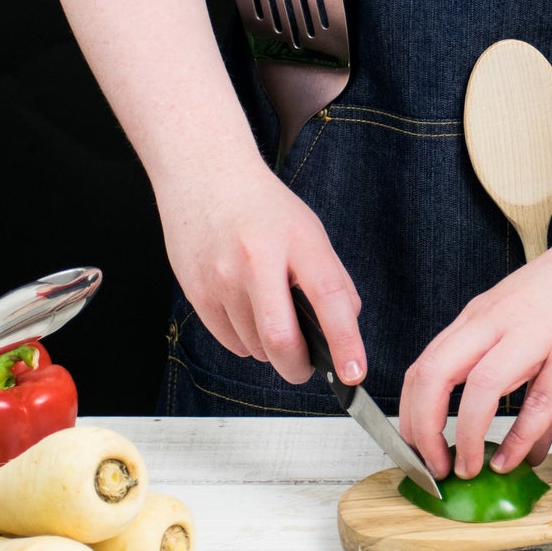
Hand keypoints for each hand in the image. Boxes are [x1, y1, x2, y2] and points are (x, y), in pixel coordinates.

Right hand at [157, 156, 364, 387]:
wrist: (206, 177)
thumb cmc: (263, 207)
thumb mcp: (309, 231)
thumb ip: (331, 278)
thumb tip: (347, 326)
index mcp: (297, 241)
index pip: (328, 297)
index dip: (345, 340)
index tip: (354, 372)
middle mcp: (257, 260)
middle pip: (281, 339)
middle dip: (299, 367)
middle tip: (307, 367)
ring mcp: (223, 279)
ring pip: (256, 347)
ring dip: (271, 350)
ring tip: (270, 314)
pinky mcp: (197, 293)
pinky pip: (230, 343)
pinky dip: (247, 342)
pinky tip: (247, 312)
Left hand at [398, 223, 551, 480]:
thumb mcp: (535, 323)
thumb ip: (524, 378)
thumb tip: (520, 444)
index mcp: (482, 316)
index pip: (423, 367)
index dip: (410, 417)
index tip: (420, 454)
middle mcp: (498, 321)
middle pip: (433, 376)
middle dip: (421, 431)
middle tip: (433, 469)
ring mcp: (536, 332)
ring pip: (480, 388)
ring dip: (467, 438)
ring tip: (469, 471)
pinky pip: (541, 400)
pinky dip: (522, 437)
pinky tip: (517, 461)